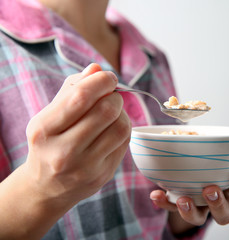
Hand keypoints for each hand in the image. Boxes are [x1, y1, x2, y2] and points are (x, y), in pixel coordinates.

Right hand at [25, 63, 130, 204]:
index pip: (81, 97)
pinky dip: (124, 129)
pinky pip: (125, 143)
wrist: (46, 187)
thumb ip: (72, 89)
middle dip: (115, 97)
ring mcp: (85, 167)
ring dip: (122, 113)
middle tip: (111, 95)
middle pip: (106, 111)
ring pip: (121, 128)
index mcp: (44, 130)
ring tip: (113, 112)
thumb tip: (96, 69)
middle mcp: (63, 151)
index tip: (108, 77)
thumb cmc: (49, 143)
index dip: (102, 81)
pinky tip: (113, 129)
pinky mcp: (102, 175)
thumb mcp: (50, 115)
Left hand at [150, 123, 228, 233]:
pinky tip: (157, 193)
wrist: (196, 165)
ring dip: (191, 211)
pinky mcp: (178, 203)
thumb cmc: (218, 159)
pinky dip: (164, 202)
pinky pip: (171, 207)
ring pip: (198, 217)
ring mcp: (198, 204)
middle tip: (210, 189)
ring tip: (183, 198)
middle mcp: (217, 200)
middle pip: (225, 215)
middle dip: (218, 205)